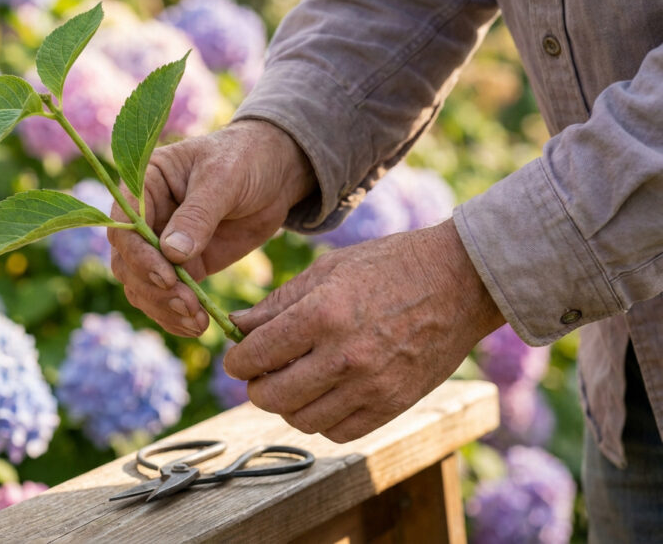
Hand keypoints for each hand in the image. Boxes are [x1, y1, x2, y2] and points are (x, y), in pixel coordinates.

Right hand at [108, 119, 314, 336]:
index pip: (124, 226)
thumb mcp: (224, 178)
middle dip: (154, 288)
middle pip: (127, 263)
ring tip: (196, 321)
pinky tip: (196, 326)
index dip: (139, 255)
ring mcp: (161, 245)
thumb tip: (172, 253)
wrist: (276, 173)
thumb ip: (198, 214)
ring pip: (142, 286)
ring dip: (164, 308)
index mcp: (143, 184)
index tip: (167, 276)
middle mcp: (145, 217)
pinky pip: (167, 297)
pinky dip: (176, 316)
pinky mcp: (185, 267)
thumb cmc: (246, 159)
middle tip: (187, 305)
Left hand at [224, 219, 505, 441]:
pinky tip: (325, 395)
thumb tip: (236, 326)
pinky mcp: (394, 404)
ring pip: (302, 420)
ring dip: (288, 406)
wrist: (460, 280)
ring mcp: (372, 385)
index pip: (255, 356)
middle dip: (257, 387)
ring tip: (294, 383)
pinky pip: (339, 432)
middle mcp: (345, 355)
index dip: (237, 361)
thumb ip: (278, 303)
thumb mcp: (327, 270)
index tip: (239, 358)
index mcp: (323, 314)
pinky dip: (322, 420)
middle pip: (272, 396)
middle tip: (262, 374)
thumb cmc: (390, 265)